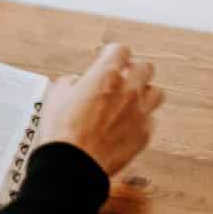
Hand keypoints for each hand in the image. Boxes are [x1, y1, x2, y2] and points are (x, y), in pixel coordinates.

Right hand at [37, 43, 164, 175]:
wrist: (74, 163)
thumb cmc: (63, 131)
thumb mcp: (55, 96)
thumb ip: (70, 83)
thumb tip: (75, 83)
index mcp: (106, 75)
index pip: (121, 50)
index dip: (114, 53)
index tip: (109, 56)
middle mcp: (128, 90)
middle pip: (146, 67)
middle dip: (135, 70)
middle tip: (124, 76)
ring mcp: (140, 113)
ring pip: (157, 92)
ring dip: (145, 93)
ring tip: (132, 99)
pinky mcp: (144, 134)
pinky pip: (151, 120)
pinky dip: (141, 120)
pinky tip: (128, 124)